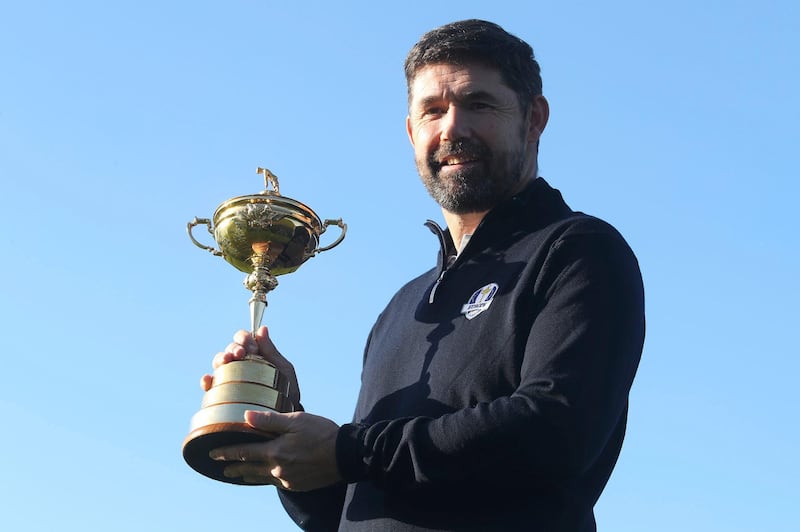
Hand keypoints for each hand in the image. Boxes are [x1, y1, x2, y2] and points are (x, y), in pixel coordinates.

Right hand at [201, 326, 300, 407]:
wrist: (282, 420)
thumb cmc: (285, 392)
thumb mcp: (283, 370)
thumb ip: (272, 351)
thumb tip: (262, 328)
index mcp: (254, 355)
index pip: (243, 339)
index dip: (244, 338)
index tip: (252, 347)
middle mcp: (239, 364)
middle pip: (230, 349)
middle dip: (234, 347)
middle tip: (241, 354)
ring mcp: (229, 378)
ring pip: (218, 363)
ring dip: (220, 358)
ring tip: (226, 361)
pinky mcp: (221, 395)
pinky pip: (209, 385)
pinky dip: (207, 381)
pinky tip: (209, 379)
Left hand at [210, 409, 341, 490]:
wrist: (345, 455)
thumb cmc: (322, 433)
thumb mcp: (296, 421)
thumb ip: (270, 419)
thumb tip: (246, 416)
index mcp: (275, 451)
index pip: (244, 452)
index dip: (227, 452)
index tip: (212, 452)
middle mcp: (277, 469)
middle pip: (249, 468)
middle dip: (234, 467)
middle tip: (220, 467)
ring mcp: (287, 479)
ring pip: (261, 477)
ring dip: (247, 475)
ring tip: (238, 474)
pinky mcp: (297, 484)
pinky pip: (275, 482)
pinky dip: (265, 478)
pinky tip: (265, 476)